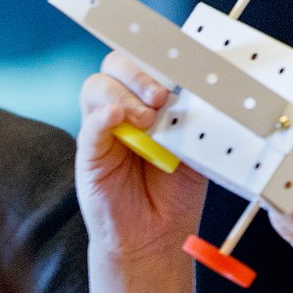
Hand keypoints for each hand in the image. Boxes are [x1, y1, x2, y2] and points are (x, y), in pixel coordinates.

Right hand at [75, 52, 210, 266]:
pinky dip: (103, 116)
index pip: (144, 62)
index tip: (175, 56)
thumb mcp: (196, 149)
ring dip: (124, 96)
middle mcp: (123, 110)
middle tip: (161, 98)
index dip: (154, 53)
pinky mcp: (89, 154)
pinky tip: (119, 121)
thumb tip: (203, 89)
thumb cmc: (174, 194)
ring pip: (97, 87)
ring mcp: (103, 130)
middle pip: (115, 65)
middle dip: (139, 73)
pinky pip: (89, 125)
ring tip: (147, 122)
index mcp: (150, 102)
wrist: (155, 239)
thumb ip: (195, 120)